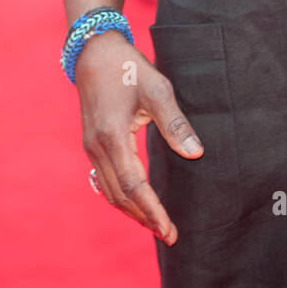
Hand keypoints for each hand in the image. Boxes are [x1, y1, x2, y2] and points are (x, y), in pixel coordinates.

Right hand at [76, 29, 203, 243]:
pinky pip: (104, 180)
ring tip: (155, 225)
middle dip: (144, 217)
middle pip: (120, 195)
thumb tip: (196, 153)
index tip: (169, 231)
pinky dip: (121, 196)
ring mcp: (91, 147)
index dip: (152, 211)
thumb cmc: (128, 68)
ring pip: (109, 191)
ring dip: (132, 211)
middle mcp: (97, 148)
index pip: (134, 186)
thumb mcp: (157, 90)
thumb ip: (175, 123)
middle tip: (168, 235)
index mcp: (112, 137)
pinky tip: (135, 202)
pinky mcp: (91, 144)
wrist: (94, 52)